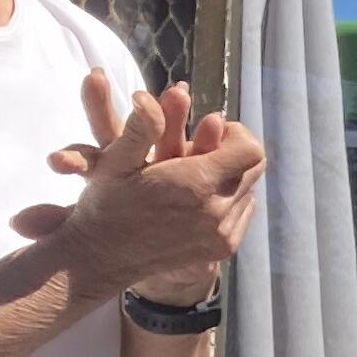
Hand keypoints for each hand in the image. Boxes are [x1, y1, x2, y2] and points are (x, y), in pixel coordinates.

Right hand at [19, 69, 264, 300]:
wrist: (103, 258)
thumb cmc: (106, 203)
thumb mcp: (115, 162)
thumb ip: (139, 129)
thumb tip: (146, 99)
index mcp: (195, 185)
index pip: (250, 150)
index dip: (236, 133)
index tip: (212, 125)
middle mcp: (216, 212)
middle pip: (253, 169)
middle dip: (233, 151)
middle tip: (205, 144)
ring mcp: (223, 235)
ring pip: (249, 190)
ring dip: (231, 175)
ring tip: (199, 170)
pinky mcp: (223, 249)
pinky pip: (243, 213)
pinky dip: (229, 199)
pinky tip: (201, 195)